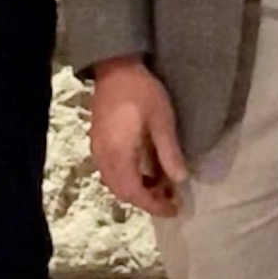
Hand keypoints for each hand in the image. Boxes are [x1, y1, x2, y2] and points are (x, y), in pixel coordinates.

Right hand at [87, 57, 189, 215]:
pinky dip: (127, 177)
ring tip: (162, 183)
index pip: (134, 193)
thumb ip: (169, 152)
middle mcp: (103, 158)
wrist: (115, 69)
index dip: (154, 205)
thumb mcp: (163, 121)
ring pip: (114, 183)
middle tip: (170, 197)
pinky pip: (110, 171)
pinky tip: (145, 169)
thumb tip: (180, 180)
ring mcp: (97, 151)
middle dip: (146, 199)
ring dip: (136, 189)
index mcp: (118, 155)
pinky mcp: (97, 143)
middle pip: (122, 192)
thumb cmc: (143, 92)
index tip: (174, 209)